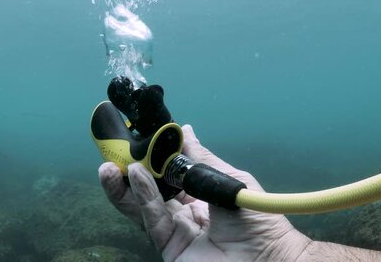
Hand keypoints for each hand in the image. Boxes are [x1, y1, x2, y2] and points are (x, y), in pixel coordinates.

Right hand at [98, 125, 311, 261]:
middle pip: (150, 188)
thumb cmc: (259, 221)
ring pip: (143, 205)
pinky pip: (153, 219)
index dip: (153, 156)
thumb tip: (185, 131)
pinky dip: (142, 198)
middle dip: (130, 170)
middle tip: (114, 151)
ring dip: (125, 185)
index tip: (137, 137)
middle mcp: (184, 211)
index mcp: (199, 194)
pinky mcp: (170, 247)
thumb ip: (201, 159)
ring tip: (110, 166)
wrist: (270, 259)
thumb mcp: (228, 179)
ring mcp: (176, 230)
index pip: (168, 171)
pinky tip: (134, 177)